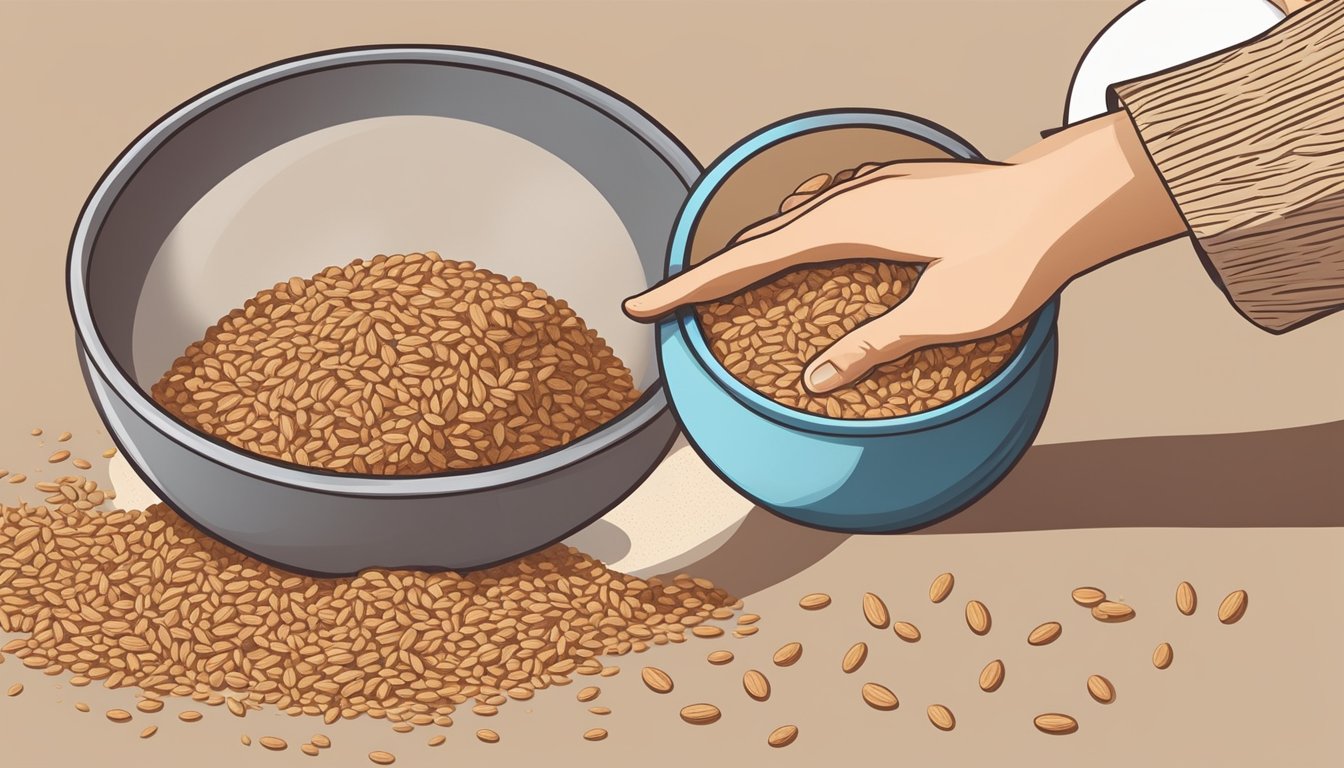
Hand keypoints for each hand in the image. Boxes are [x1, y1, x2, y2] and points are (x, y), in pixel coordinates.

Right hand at [624, 111, 1186, 392]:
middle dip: (709, 271)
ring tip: (724, 276)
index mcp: (848, 226)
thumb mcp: (942, 316)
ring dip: (751, 249)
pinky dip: (793, 231)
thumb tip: (816, 381)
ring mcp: (875, 186)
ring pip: (790, 218)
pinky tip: (804, 236)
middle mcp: (852, 197)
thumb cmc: (1015, 255)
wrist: (1071, 199)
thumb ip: (873, 346)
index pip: (750, 262)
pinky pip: (823, 208)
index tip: (645, 304)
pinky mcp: (899, 186)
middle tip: (667, 301)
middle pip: (760, 237)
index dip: (692, 287)